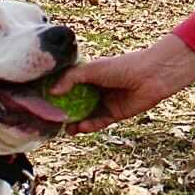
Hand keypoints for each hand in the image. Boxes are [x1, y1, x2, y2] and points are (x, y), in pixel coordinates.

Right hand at [50, 33, 194, 131]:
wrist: (152, 76)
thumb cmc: (122, 66)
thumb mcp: (93, 69)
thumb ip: (71, 78)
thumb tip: (51, 91)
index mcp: (89, 75)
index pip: (67, 85)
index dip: (56, 93)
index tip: (42, 100)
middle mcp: (95, 89)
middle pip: (74, 102)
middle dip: (63, 111)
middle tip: (50, 119)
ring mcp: (104, 102)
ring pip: (84, 114)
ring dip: (74, 122)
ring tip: (63, 128)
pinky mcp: (114, 114)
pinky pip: (98, 122)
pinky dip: (88, 126)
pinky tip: (79, 127)